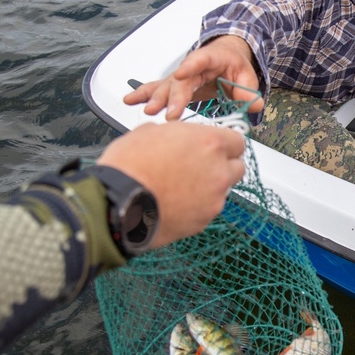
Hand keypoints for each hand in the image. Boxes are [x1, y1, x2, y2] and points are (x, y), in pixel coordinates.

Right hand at [96, 122, 245, 246]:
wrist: (117, 203)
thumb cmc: (129, 165)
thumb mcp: (149, 132)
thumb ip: (175, 134)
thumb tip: (175, 137)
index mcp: (210, 143)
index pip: (237, 141)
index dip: (225, 143)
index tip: (216, 146)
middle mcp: (219, 172)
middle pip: (237, 167)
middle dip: (222, 166)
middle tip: (200, 166)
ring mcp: (213, 200)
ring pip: (222, 190)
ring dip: (209, 187)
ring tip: (181, 187)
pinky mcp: (203, 222)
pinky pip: (207, 210)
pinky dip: (196, 207)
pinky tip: (174, 203)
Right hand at [123, 35, 262, 121]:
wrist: (224, 55)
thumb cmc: (233, 64)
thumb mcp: (246, 75)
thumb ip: (249, 90)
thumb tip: (255, 105)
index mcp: (210, 58)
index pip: (200, 60)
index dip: (190, 66)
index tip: (182, 74)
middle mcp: (191, 66)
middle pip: (180, 81)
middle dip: (173, 97)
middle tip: (169, 113)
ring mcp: (180, 77)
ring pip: (165, 86)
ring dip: (156, 98)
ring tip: (148, 110)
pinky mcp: (174, 86)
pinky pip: (157, 89)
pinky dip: (143, 95)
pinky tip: (129, 100)